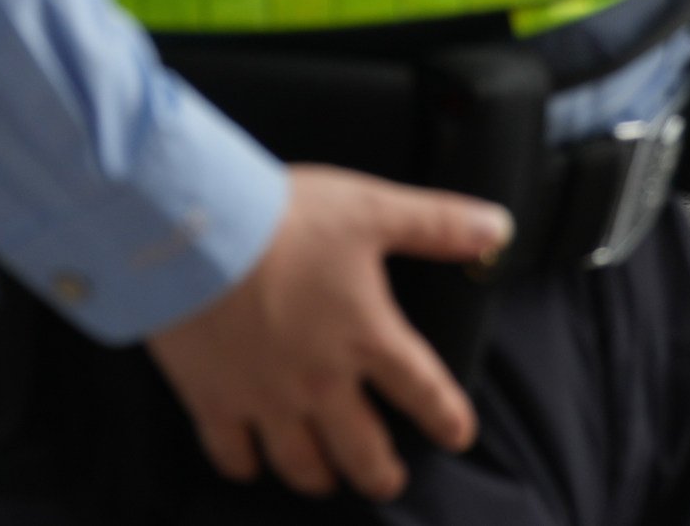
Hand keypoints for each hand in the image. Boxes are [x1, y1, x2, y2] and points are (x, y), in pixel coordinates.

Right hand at [141, 165, 509, 500]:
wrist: (191, 229)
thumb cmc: (282, 216)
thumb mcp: (369, 209)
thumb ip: (435, 224)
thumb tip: (498, 229)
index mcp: (367, 337)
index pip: (424, 392)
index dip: (448, 418)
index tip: (457, 434)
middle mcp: (321, 382)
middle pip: (363, 451)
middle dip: (380, 473)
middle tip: (386, 480)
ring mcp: (266, 398)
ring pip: (301, 464)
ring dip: (319, 476)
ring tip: (325, 477)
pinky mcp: (214, 399)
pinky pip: (232, 453)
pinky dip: (244, 464)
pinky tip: (250, 462)